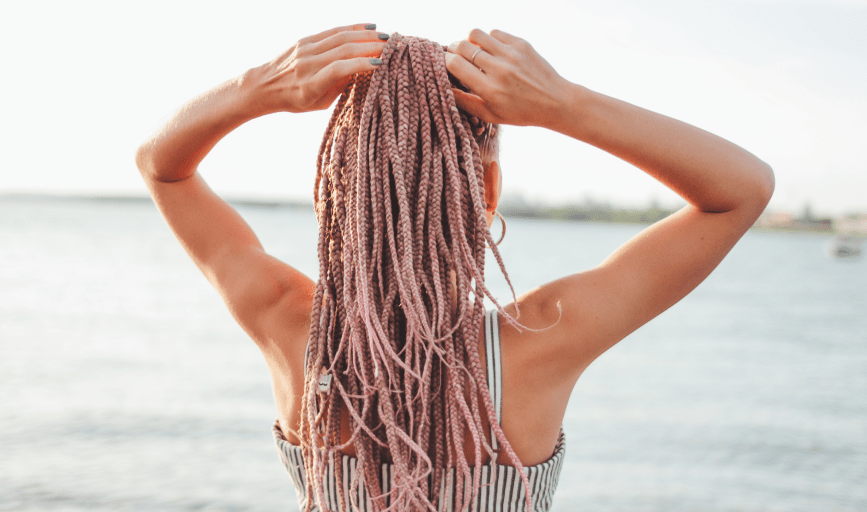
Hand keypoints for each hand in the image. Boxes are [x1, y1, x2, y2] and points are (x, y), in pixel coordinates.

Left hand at [249, 24, 386, 114]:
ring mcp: (305, 49)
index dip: (360, 64)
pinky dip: (353, 28)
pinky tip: (369, 27)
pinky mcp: (305, 40)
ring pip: (340, 37)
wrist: (264, 86)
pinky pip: (332, 31)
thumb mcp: (318, 103)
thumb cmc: (295, 100)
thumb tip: (362, 70)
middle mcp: (307, 64)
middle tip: (392, 47)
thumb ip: (338, 87)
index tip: (380, 63)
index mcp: (310, 85)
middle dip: (371, 46)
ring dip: (365, 35)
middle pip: (343, 49)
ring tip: (385, 37)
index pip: (338, 69)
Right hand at [446, 29, 571, 128]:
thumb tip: (445, 88)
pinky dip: (488, 40)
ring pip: (476, 34)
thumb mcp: (491, 115)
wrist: (555, 101)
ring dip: (469, 40)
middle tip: (455, 55)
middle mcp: (499, 69)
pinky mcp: (521, 44)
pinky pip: (494, 33)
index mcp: (490, 89)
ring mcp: (511, 54)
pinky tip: (491, 50)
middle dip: (453, 49)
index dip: (444, 61)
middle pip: (462, 46)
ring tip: (472, 50)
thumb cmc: (521, 112)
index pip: (455, 64)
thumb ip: (465, 102)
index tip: (444, 63)